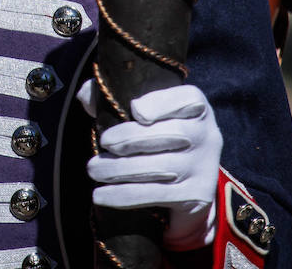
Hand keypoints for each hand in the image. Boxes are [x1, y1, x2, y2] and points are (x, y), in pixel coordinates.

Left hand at [79, 80, 222, 249]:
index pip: (187, 99)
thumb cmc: (154, 135)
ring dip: (121, 170)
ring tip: (94, 170)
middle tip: (104, 143)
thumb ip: (112, 96)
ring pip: (162, 168)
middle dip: (132, 138)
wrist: (185, 182)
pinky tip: (101, 194)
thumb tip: (85, 94)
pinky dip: (125, 195)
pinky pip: (157, 195)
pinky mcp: (195, 196)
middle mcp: (207, 135)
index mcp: (196, 107)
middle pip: (172, 134)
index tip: (135, 109)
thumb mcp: (140, 111)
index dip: (162, 103)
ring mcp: (203, 167)